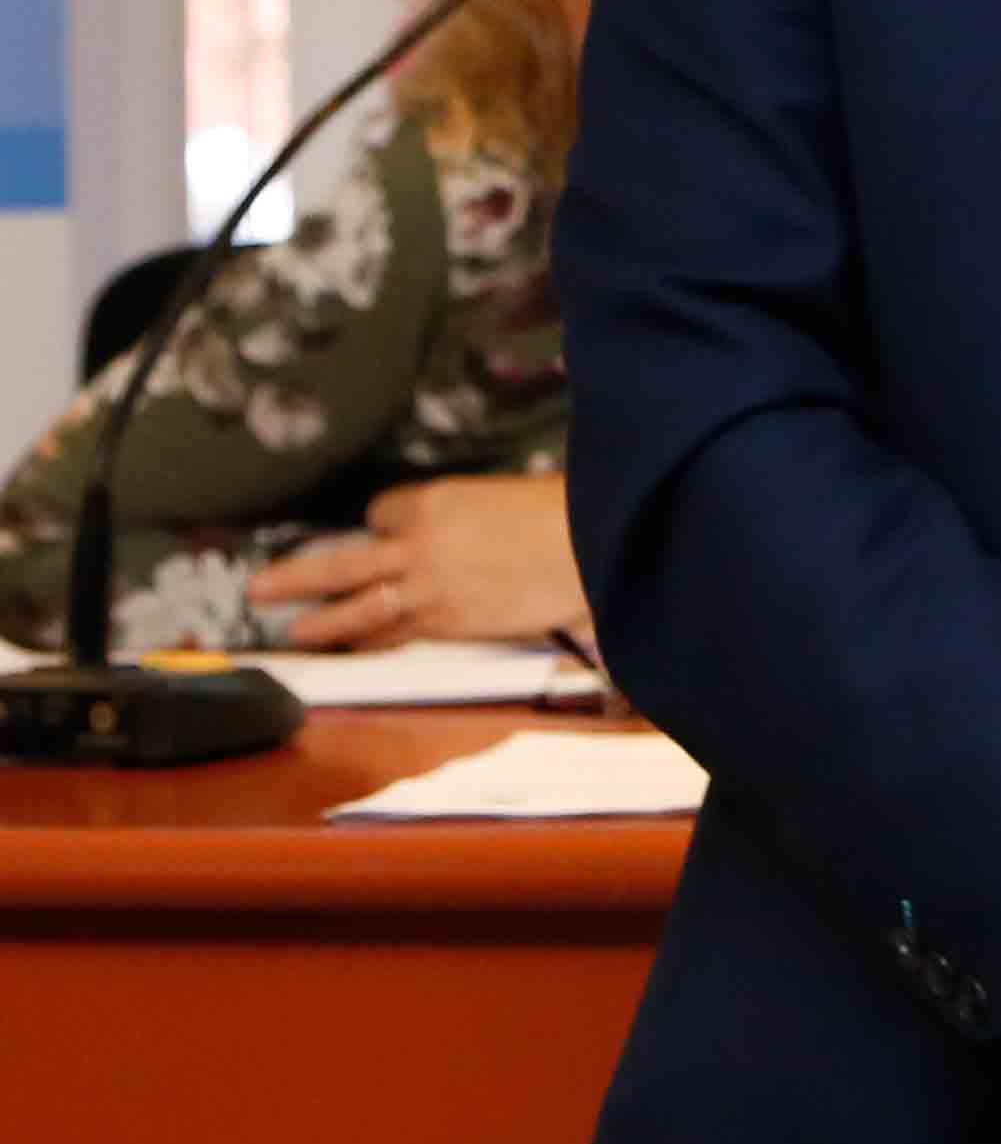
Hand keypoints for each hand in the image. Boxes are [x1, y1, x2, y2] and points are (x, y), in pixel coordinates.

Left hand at [249, 475, 590, 650]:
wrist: (598, 546)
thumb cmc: (568, 514)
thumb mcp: (509, 496)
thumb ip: (470, 516)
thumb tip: (458, 534)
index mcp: (437, 500)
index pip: (382, 513)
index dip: (384, 525)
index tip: (388, 533)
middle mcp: (421, 543)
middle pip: (344, 561)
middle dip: (297, 576)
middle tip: (259, 587)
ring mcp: (431, 587)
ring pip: (359, 606)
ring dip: (323, 620)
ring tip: (295, 630)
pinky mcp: (450, 621)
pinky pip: (397, 633)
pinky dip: (371, 641)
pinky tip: (352, 648)